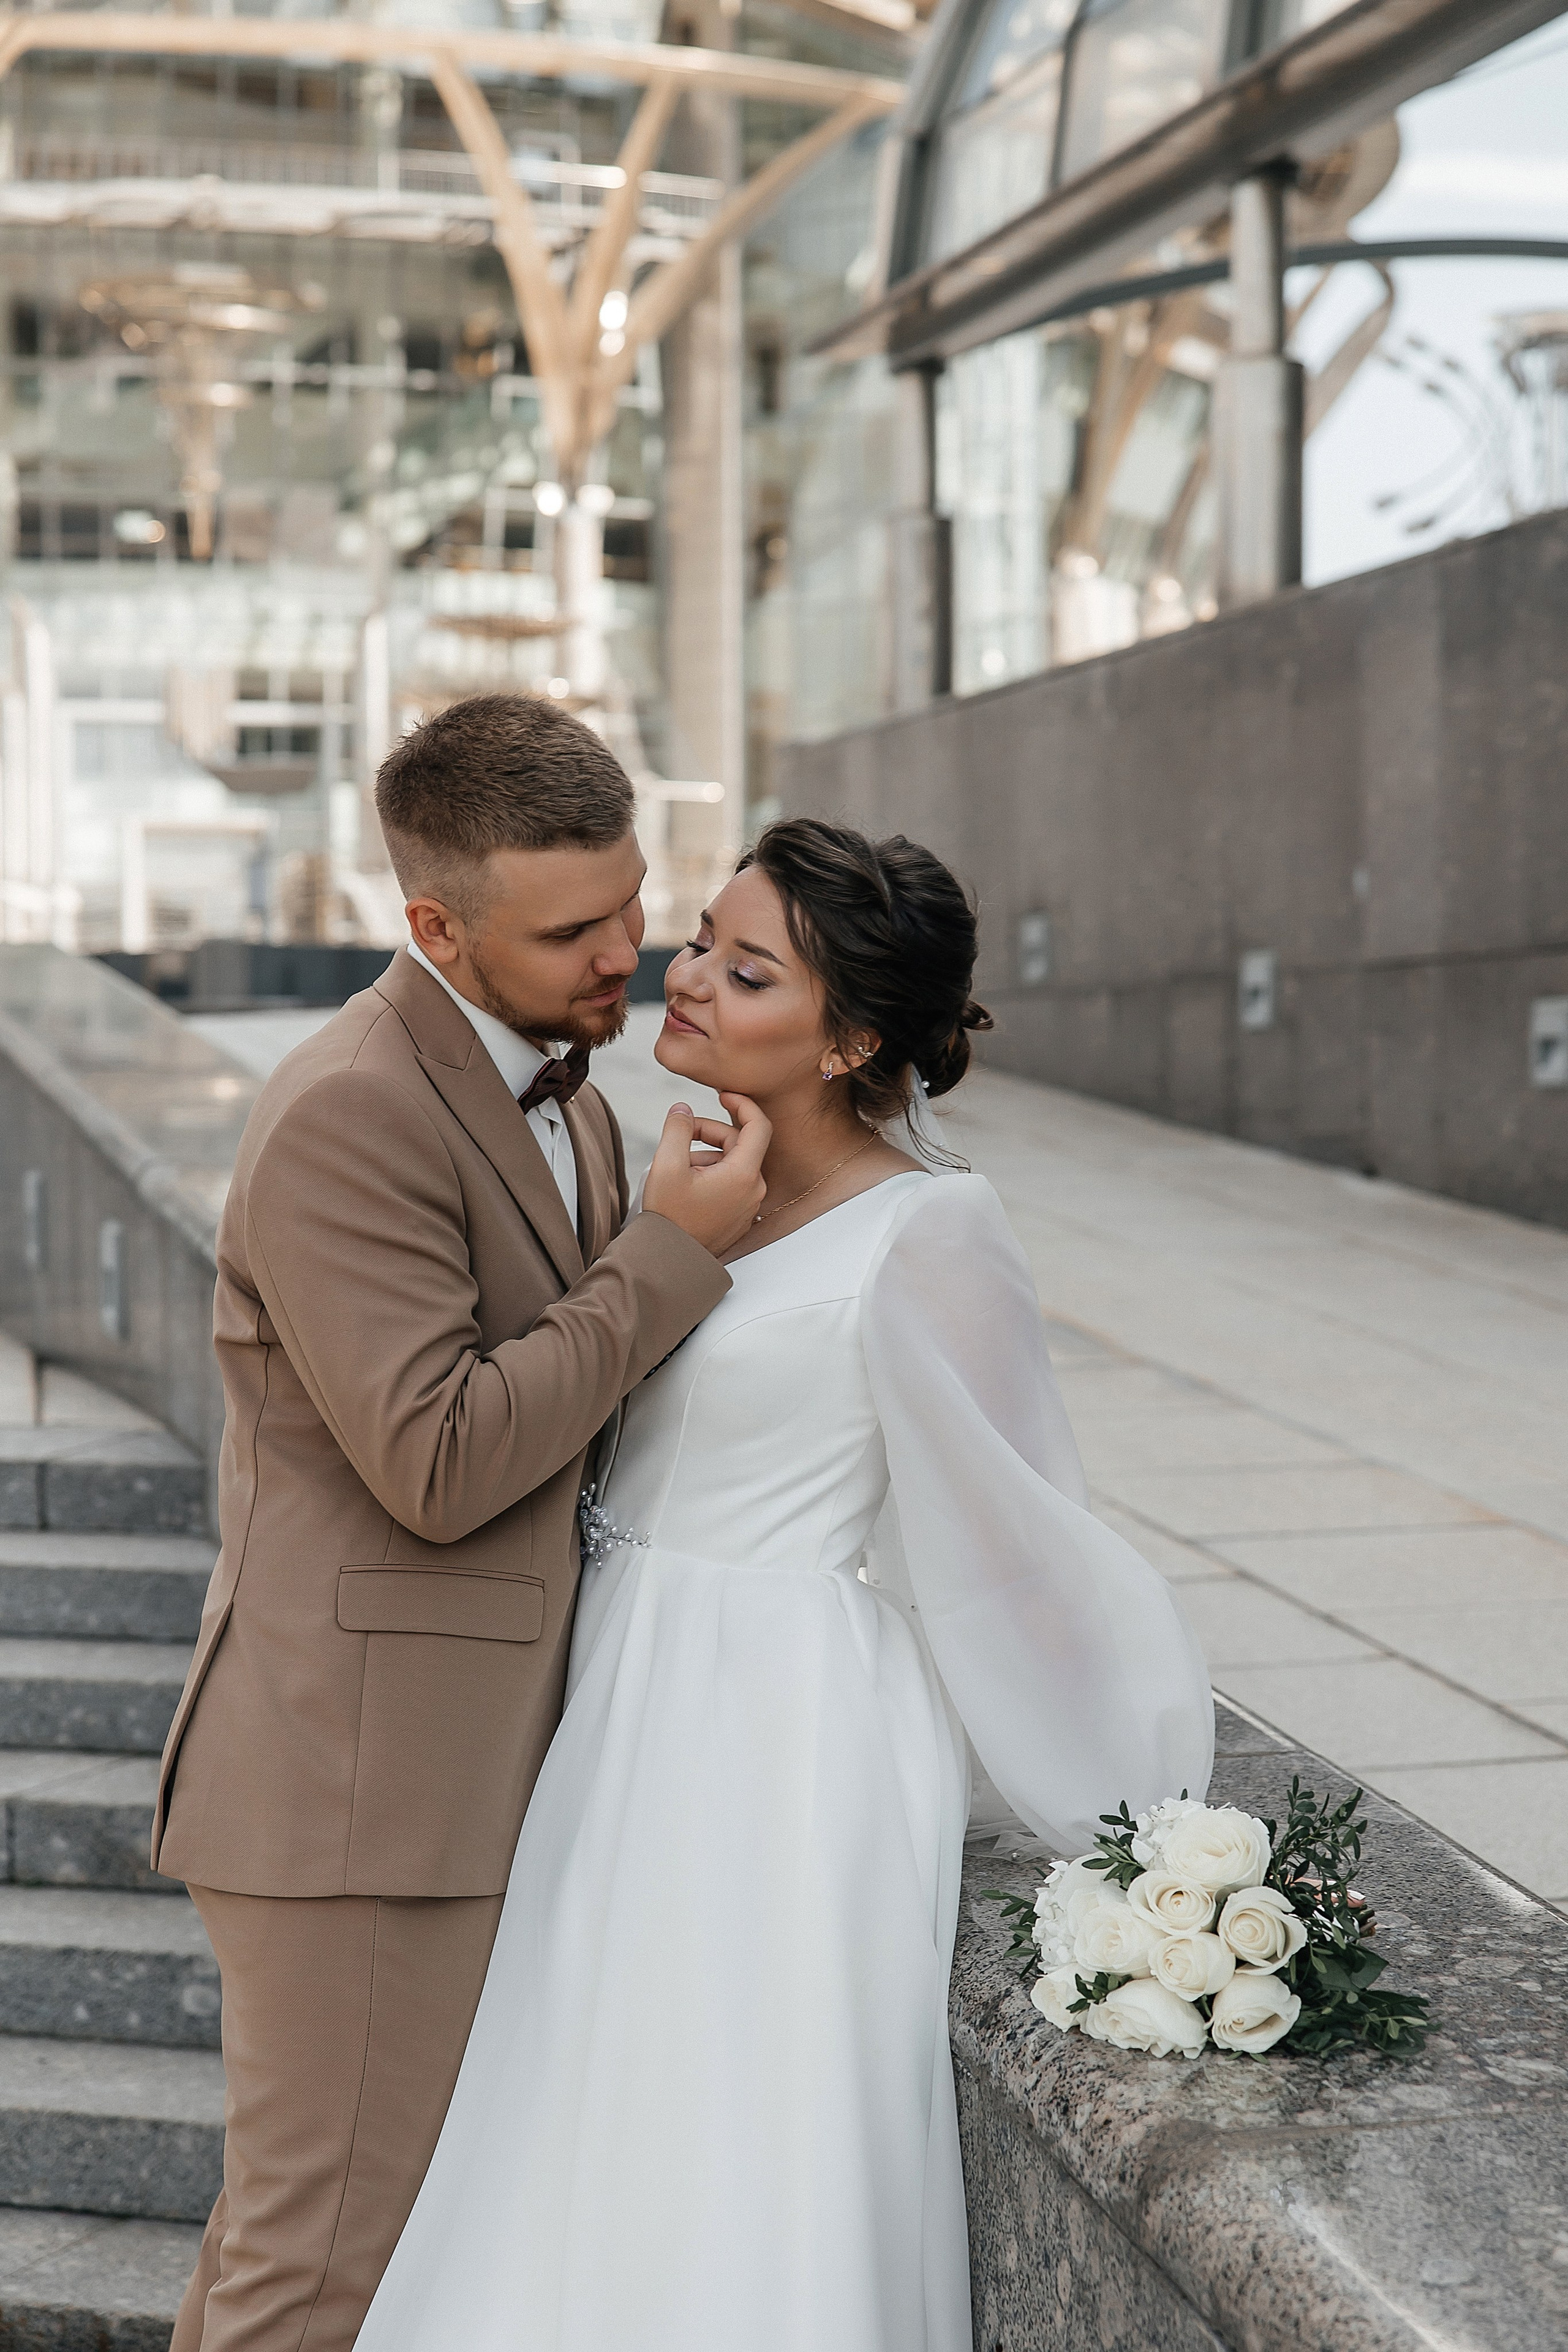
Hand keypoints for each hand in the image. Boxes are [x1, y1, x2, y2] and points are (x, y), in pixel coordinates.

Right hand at [643, 1094, 770, 1255]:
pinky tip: (687, 1185)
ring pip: (733, 1165)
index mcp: (743, 1175)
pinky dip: (712, 1175)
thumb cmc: (669, 1217)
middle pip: (740, 1144)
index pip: (758, 1126)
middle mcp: (754, 1190)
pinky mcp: (740, 1219)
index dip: (742, 1104)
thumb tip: (682, 1109)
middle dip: (710, 1133)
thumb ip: (676, 1129)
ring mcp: (749, 1207)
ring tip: (677, 1168)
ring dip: (707, 1157)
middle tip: (680, 1133)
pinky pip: (732, 1185)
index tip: (722, 1095)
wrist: (669, 1262)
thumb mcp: (666, 1165)